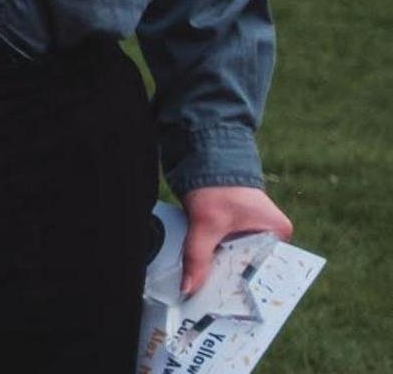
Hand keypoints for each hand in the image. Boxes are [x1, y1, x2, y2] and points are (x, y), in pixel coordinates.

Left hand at [178, 184, 292, 298]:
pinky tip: (207, 278)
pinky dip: (219, 262)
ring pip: (239, 262)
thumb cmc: (215, 185)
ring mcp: (255, 233)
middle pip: (251, 268)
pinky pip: (230, 253)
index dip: (248, 288)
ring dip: (224, 273)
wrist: (204, 159)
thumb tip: (189, 288)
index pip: (266, 269)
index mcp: (278, 232)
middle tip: (217, 307)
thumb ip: (197, 256)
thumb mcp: (205, 224)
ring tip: (210, 297)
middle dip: (233, 284)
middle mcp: (271, 235)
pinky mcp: (238, 231)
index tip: (233, 308)